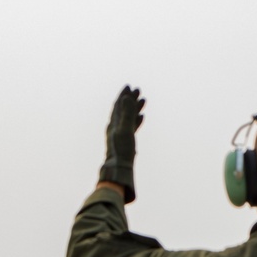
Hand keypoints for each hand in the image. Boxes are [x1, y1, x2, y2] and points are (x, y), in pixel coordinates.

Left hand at [100, 85, 144, 203]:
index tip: (128, 87)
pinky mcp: (125, 143)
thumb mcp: (124, 129)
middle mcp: (115, 128)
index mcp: (113, 124)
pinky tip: (141, 118)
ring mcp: (120, 135)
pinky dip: (136, 120)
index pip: (118, 106)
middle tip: (138, 90)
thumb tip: (126, 97)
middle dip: (130, 99)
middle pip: (123, 110)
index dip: (123, 96)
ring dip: (135, 108)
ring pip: (128, 118)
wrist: (120, 170)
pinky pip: (131, 127)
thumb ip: (126, 113)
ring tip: (143, 101)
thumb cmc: (121, 151)